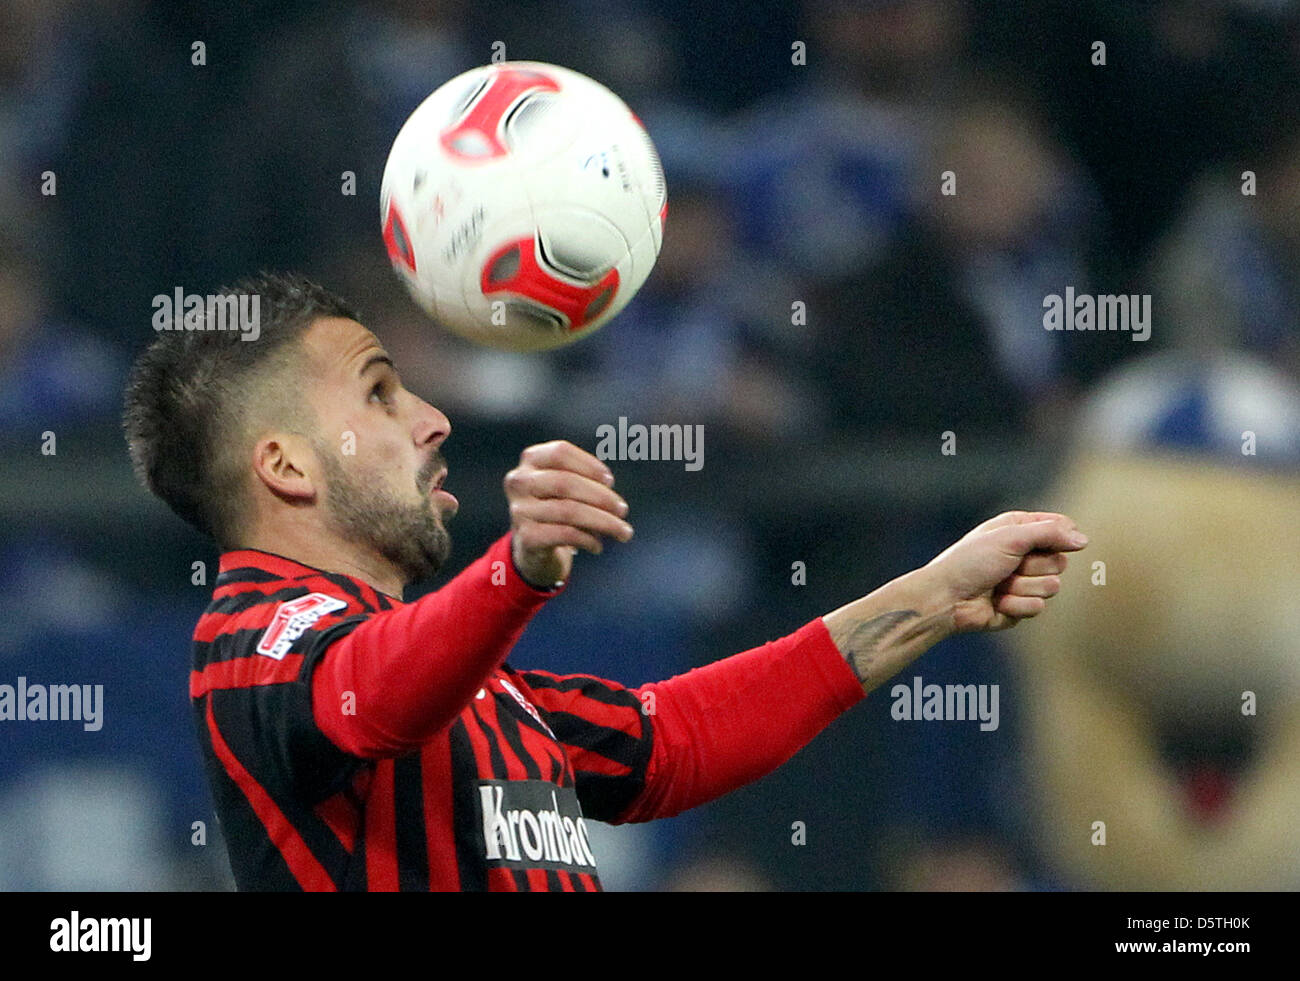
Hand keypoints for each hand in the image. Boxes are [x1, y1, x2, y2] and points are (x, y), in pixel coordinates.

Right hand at [505, 440, 633, 588]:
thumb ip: (585, 480)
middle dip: (601, 496)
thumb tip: (610, 492)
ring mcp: (520, 510)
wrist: (533, 549)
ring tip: (622, 531)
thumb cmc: (559, 508)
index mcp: (531, 460)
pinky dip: (588, 539)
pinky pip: (565, 534)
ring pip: (568, 511)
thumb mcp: (568, 488)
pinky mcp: (526, 537)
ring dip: (603, 522)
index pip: (560, 452)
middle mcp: (519, 482)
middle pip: (565, 482)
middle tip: (623, 510)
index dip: (589, 464)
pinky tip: (598, 546)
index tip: (609, 481)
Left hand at [925, 511, 1087, 632]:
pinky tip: (996, 603)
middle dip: (1033, 566)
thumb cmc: (970, 562)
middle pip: (1060, 561)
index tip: (1038, 542)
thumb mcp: (1010, 537)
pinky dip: (1016, 605)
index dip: (1058, 536)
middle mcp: (1023, 554)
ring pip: (1053, 586)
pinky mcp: (1021, 606)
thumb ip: (1049, 533)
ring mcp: (1023, 582)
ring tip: (998, 585)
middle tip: (1006, 566)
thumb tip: (1084, 540)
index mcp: (1019, 530)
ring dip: (1022, 587)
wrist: (946, 599)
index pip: (1060, 528)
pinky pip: (1038, 607)